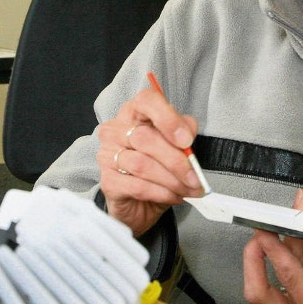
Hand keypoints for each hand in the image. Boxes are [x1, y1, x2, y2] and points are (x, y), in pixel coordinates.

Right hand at [97, 86, 203, 235]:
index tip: (186, 140)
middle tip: (195, 177)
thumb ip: (184, 132)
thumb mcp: (176, 144)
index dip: (168, 119)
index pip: (147, 101)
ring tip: (188, 189)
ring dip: (172, 180)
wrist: (143, 202)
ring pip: (142, 164)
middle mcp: (115, 129)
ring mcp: (107, 155)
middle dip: (176, 161)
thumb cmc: (159, 165)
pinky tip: (174, 196)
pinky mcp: (108, 182)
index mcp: (134, 112)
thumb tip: (188, 135)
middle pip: (145, 138)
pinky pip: (137, 186)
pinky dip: (161, 193)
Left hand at [243, 190, 302, 303]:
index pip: (288, 282)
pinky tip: (301, 236)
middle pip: (261, 293)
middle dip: (256, 259)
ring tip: (290, 223)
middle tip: (259, 231)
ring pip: (274, 280)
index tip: (266, 231)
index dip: (275, 252)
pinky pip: (290, 274)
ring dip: (279, 249)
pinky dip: (293, 252)